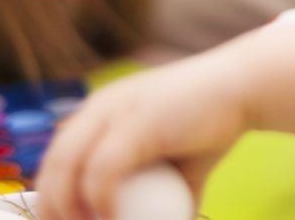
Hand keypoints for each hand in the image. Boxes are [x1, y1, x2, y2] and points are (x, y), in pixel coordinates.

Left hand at [35, 50, 247, 219]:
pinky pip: (103, 172)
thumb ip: (162, 193)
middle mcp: (99, 106)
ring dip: (69, 210)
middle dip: (52, 209)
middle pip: (53, 165)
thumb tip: (171, 219)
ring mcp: (115, 111)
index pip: (56, 158)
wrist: (243, 88)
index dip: (51, 197)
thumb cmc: (213, 124)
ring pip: (68, 168)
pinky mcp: (136, 122)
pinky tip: (111, 218)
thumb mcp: (177, 163)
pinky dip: (101, 202)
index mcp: (101, 111)